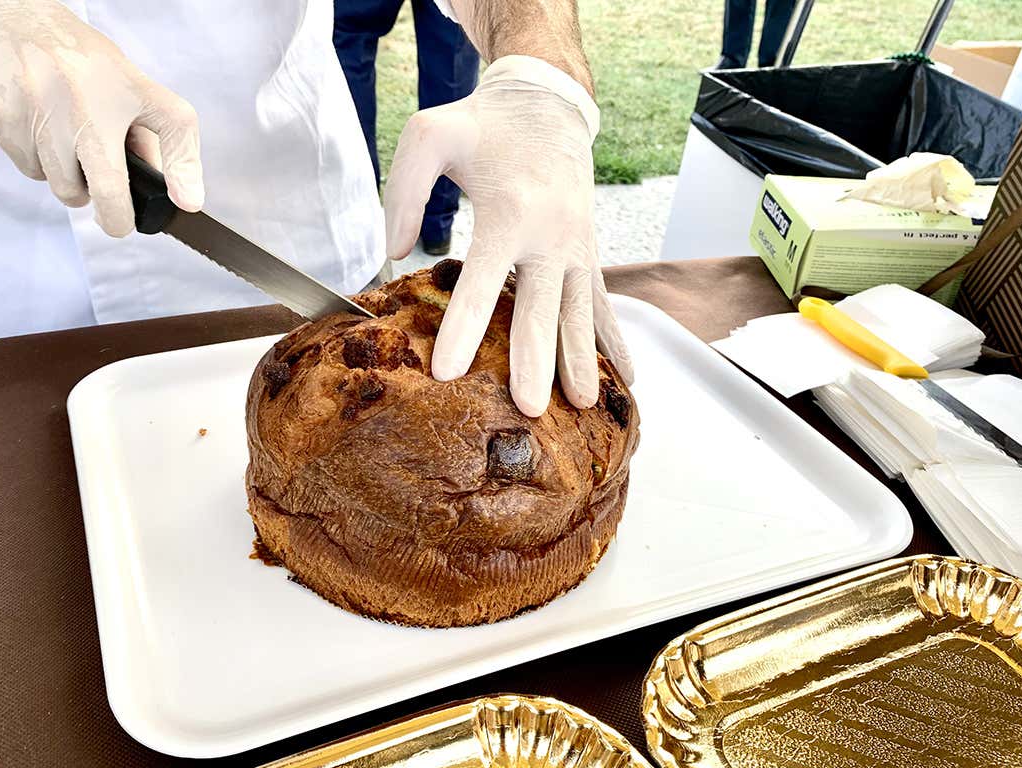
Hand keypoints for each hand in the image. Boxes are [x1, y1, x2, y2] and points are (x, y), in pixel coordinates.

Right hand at [0, 0, 202, 235]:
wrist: (1, 16)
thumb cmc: (71, 58)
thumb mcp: (122, 82)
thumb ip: (147, 135)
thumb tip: (166, 190)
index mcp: (127, 85)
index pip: (175, 125)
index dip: (183, 169)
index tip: (185, 203)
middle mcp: (87, 97)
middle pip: (109, 188)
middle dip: (114, 218)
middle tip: (115, 219)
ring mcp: (43, 110)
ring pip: (64, 187)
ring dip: (69, 182)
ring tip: (66, 144)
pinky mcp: (5, 119)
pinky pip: (30, 171)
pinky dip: (38, 163)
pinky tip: (36, 129)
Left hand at [384, 56, 632, 417]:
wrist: (548, 106)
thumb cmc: (484, 125)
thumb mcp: (431, 135)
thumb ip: (405, 189)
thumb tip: (395, 254)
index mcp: (509, 212)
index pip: (482, 280)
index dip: (464, 328)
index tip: (448, 372)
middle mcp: (549, 236)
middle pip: (540, 310)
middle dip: (534, 362)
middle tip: (527, 408)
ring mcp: (576, 249)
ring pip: (578, 316)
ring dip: (582, 362)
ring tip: (582, 406)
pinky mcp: (588, 257)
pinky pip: (603, 307)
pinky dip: (615, 343)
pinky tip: (626, 380)